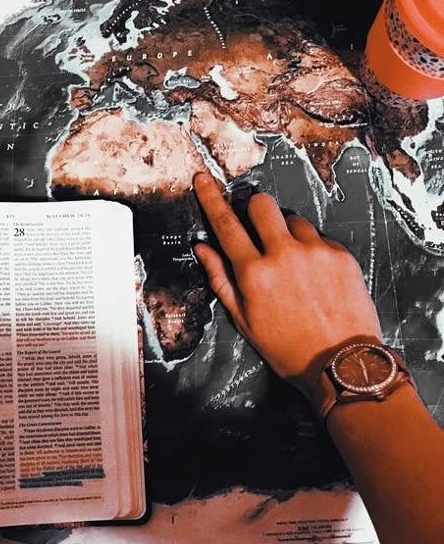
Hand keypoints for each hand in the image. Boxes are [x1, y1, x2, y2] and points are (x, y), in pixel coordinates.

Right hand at [192, 171, 381, 397]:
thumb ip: (220, 278)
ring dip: (287, 233)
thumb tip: (203, 249)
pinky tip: (315, 275)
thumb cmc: (288, 347)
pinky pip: (320, 237)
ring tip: (293, 265)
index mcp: (254, 273)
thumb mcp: (244, 319)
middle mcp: (283, 255)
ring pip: (293, 219)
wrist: (341, 362)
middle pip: (262, 204)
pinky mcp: (341, 254)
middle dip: (255, 209)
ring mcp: (315, 251)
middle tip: (259, 229)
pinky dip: (313, 249)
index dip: (211, 199)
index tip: (204, 181)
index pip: (225, 224)